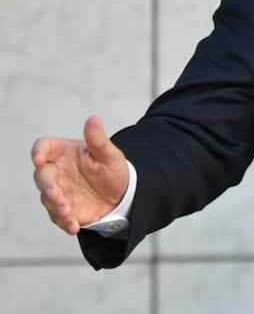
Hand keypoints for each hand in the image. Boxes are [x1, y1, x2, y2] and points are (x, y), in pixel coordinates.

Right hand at [31, 115, 128, 234]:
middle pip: (42, 176)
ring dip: (56, 206)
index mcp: (64, 153)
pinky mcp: (64, 210)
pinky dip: (65, 222)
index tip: (39, 158)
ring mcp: (59, 192)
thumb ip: (98, 139)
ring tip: (67, 211)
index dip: (39, 152)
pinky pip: (59, 217)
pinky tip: (74, 226)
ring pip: (48, 199)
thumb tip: (94, 118)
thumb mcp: (110, 154)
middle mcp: (57, 172)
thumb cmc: (112, 169)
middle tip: (54, 193)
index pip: (44, 147)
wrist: (123, 194)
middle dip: (47, 185)